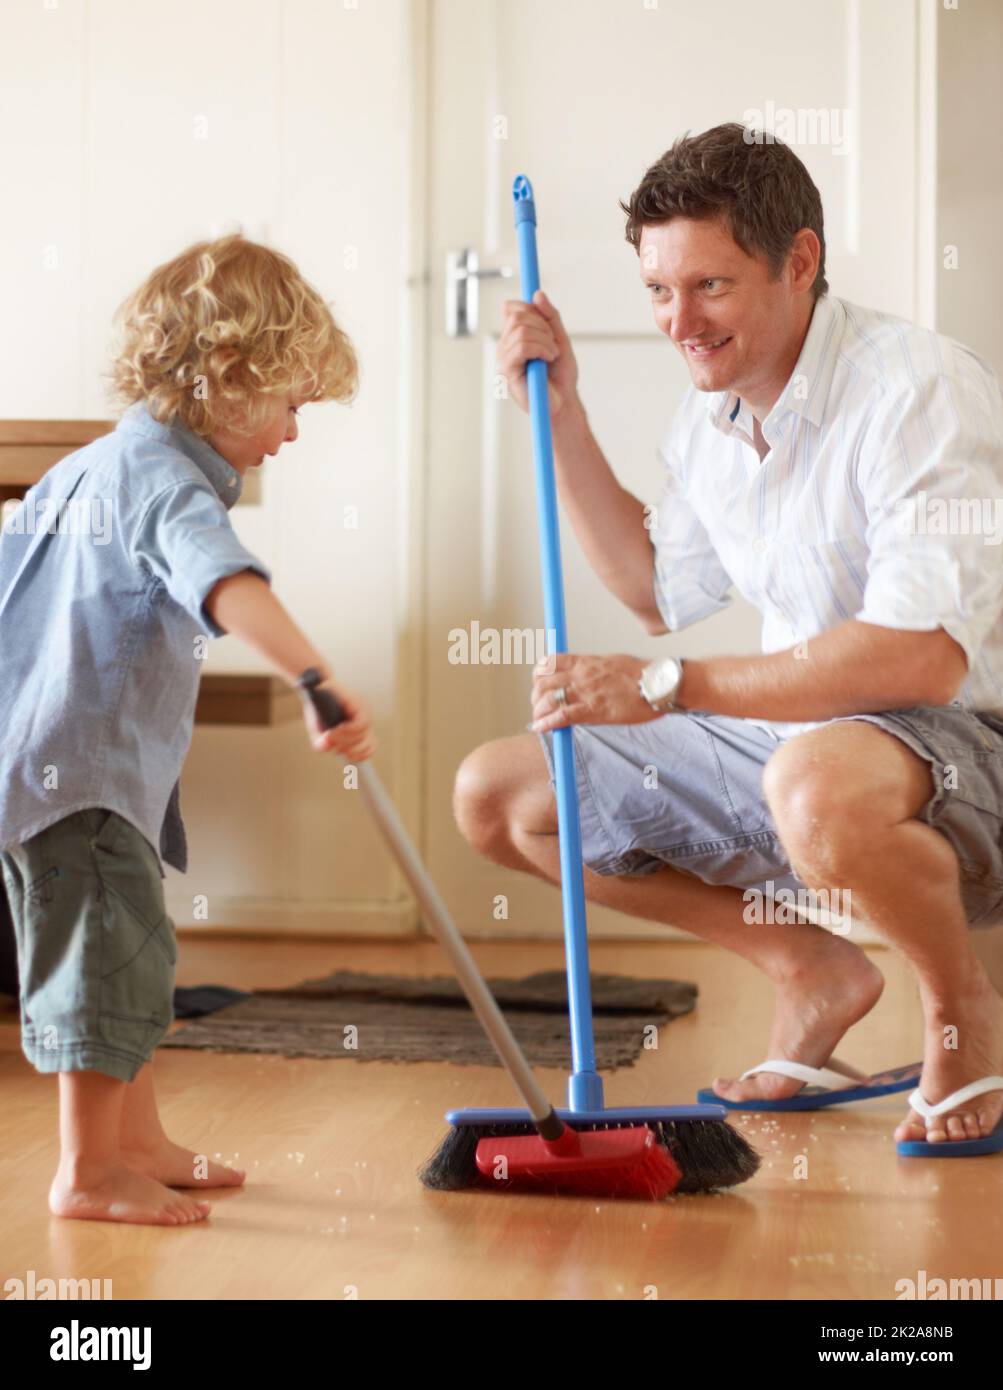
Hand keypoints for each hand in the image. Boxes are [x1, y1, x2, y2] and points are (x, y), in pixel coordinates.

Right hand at [302, 678, 376, 760]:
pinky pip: (359, 724)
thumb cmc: (318, 710)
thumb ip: (322, 744)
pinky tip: (337, 728)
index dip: (361, 756)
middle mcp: (363, 721)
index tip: (348, 757)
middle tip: (334, 745)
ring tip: (331, 735)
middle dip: (348, 751)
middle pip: (367, 746)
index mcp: (358, 730)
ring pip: (362, 736)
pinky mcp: (358, 704)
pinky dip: (347, 730)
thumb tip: (327, 747)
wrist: (314, 687)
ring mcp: (362, 712)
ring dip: (345, 740)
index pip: (369, 748)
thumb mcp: (317, 731)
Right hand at [496, 290, 578, 416]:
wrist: (563, 401)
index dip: (530, 308)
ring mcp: (504, 358)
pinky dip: (542, 349)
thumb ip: (550, 316)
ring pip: (521, 330)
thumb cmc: (560, 375)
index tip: (547, 324)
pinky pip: (523, 347)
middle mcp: (505, 345)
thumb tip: (537, 293)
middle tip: (553, 344)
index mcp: (514, 336)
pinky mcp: (507, 371)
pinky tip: (547, 360)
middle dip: (543, 326)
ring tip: (552, 355)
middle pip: (517, 316)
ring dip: (545, 340)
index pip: (512, 308)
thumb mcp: (560, 338)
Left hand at [529, 653, 662, 731]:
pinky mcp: (593, 710)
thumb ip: (593, 669)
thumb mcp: (611, 662)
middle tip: (538, 706)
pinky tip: (540, 728)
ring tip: (539, 720)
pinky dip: (547, 722)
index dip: (538, 673)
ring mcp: (586, 692)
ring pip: (547, 698)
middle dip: (535, 695)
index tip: (538, 683)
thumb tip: (583, 676)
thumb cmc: (641, 674)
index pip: (549, 661)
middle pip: (542, 681)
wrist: (658, 683)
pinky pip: (562, 716)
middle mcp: (581, 675)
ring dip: (538, 711)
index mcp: (585, 662)